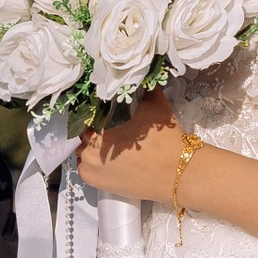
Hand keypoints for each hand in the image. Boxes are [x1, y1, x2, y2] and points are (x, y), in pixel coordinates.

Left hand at [74, 89, 186, 206]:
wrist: (176, 173)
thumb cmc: (166, 138)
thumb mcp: (156, 103)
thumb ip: (139, 88)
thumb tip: (132, 78)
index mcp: (102, 119)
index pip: (87, 109)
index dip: (95, 109)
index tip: (104, 111)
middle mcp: (90, 140)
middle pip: (83, 128)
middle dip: (93, 127)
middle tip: (109, 129)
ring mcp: (88, 162)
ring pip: (81, 147)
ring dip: (91, 145)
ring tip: (109, 146)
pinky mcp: (91, 179)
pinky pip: (83, 166)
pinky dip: (91, 162)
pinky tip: (106, 160)